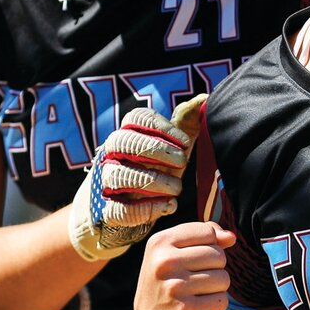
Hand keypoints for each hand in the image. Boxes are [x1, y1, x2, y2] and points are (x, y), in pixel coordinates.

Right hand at [69, 94, 206, 261]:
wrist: (124, 210)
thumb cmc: (152, 171)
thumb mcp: (171, 147)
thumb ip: (186, 123)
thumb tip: (204, 99)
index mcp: (127, 133)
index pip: (137, 118)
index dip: (162, 128)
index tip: (185, 143)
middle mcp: (111, 154)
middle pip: (123, 141)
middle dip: (156, 149)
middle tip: (183, 162)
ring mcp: (106, 182)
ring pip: (119, 174)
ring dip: (152, 181)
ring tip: (177, 188)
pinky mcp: (107, 211)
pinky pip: (120, 209)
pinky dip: (146, 208)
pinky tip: (168, 206)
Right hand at [133, 221, 234, 309]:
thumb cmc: (169, 284)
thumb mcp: (175, 254)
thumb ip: (204, 237)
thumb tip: (231, 237)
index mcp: (159, 243)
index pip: (207, 232)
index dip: (209, 246)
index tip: (193, 260)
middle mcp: (163, 263)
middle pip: (218, 255)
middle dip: (214, 269)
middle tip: (194, 282)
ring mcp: (174, 287)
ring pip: (223, 278)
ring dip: (216, 289)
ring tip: (195, 296)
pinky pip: (222, 301)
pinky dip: (216, 306)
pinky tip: (198, 309)